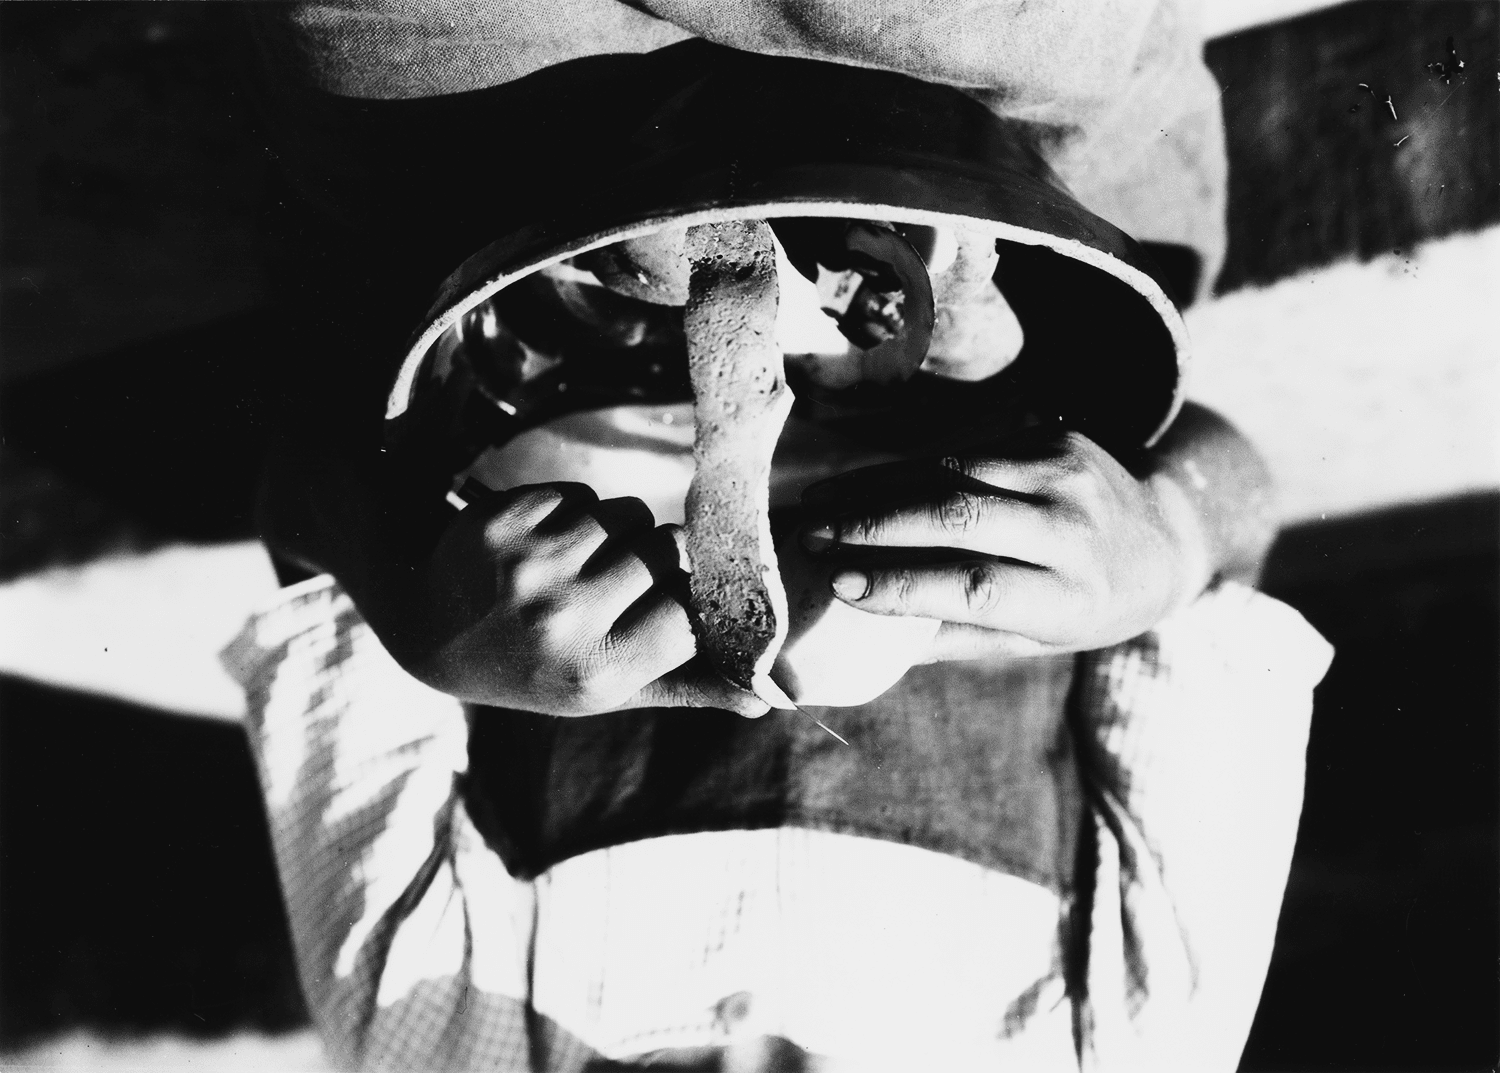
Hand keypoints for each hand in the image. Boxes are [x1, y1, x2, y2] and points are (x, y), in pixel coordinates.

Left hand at [391, 482, 767, 716]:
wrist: (432, 631)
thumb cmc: (539, 667)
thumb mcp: (608, 691)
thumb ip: (688, 688)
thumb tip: (770, 700)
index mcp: (597, 669)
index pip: (689, 611)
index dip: (688, 602)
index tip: (670, 607)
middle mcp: (564, 618)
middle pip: (666, 550)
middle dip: (655, 559)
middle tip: (621, 582)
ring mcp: (529, 565)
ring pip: (627, 514)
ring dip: (618, 531)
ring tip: (581, 564)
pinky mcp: (503, 521)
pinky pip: (581, 496)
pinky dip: (575, 513)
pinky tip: (545, 545)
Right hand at [799, 428, 1212, 659]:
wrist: (1167, 535)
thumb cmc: (1089, 605)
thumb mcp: (1037, 639)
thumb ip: (959, 634)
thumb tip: (869, 635)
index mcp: (1073, 596)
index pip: (976, 585)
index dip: (902, 584)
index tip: (838, 586)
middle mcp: (1073, 528)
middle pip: (958, 516)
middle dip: (873, 524)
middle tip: (810, 535)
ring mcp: (1066, 472)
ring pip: (951, 472)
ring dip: (876, 488)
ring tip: (820, 505)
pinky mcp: (1054, 434)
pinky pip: (964, 449)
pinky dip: (905, 468)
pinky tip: (861, 483)